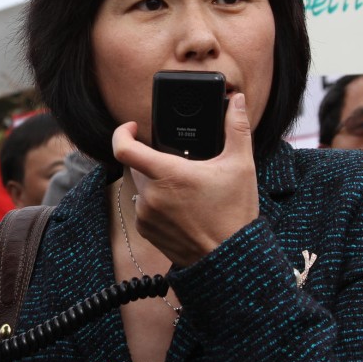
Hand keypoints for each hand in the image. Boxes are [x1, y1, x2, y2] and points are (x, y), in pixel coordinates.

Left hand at [111, 92, 258, 266]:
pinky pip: (144, 208)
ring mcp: (146, 215)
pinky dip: (157, 202)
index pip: (124, 149)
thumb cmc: (234, 214)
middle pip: (137, 165)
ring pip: (141, 187)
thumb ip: (237, 128)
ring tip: (185, 186)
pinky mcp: (147, 231)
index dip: (122, 132)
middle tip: (178, 162)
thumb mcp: (241, 166)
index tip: (132, 127)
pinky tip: (180, 206)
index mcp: (167, 175)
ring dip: (156, 181)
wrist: (229, 260)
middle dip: (152, 159)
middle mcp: (150, 195)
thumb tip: (238, 102)